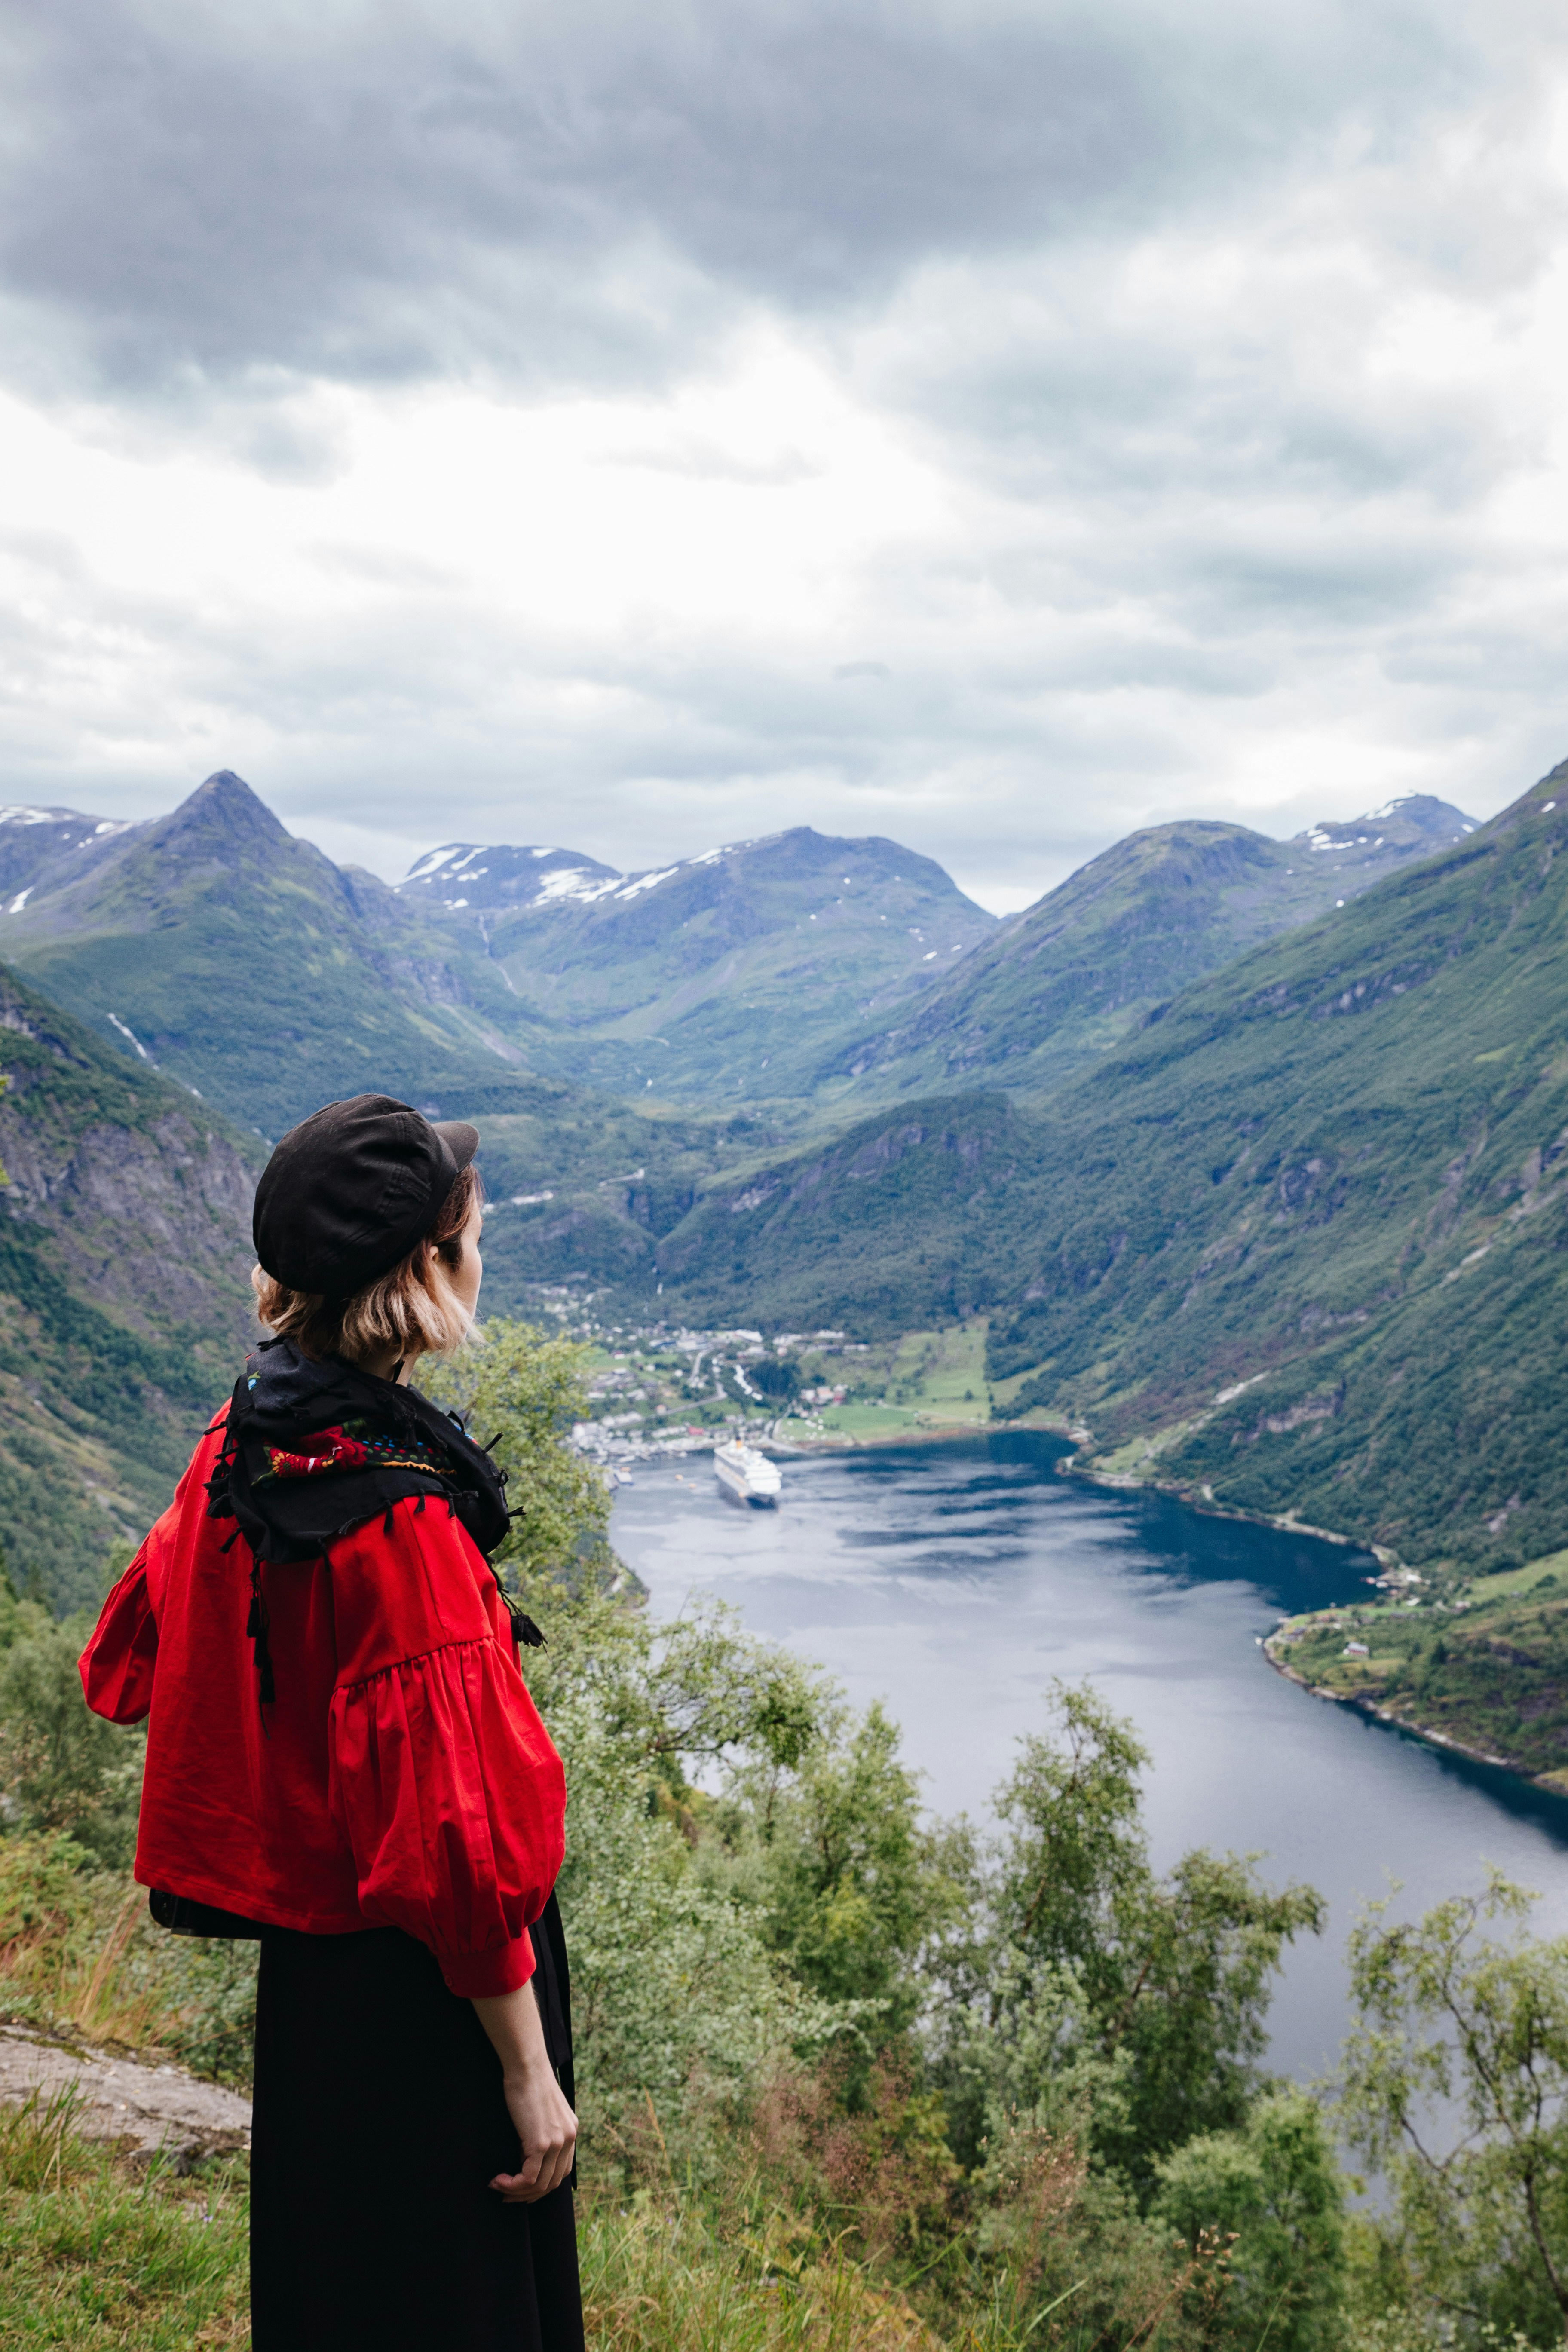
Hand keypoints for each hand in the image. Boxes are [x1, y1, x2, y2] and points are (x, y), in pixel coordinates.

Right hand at [472, 1979, 577, 2202]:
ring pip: (541, 2184)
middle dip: (528, 2194)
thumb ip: (542, 2131)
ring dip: (517, 2192)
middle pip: (553, 2182)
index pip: (561, 2171)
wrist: (526, 2065)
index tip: (519, 2186)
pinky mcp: (542, 2143)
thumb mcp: (542, 2110)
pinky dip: (513, 2185)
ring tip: (498, 2187)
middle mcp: (569, 2138)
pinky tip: (498, 2180)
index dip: (540, 2185)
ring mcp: (558, 2142)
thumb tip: (525, 2155)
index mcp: (571, 2131)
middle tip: (506, 2194)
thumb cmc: (527, 2082)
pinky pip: (529, 2178)